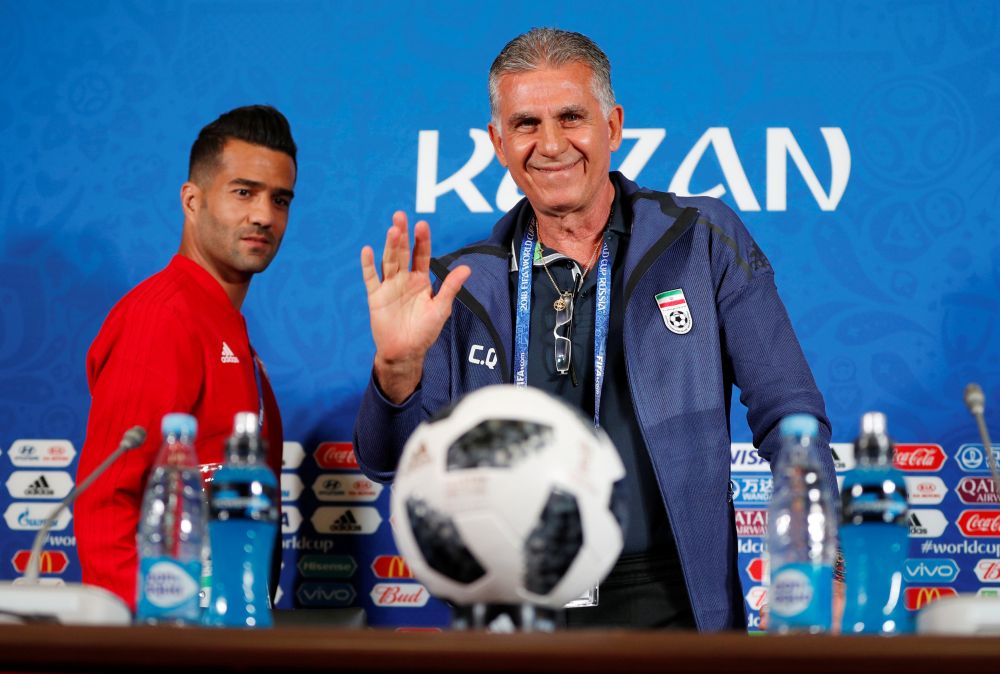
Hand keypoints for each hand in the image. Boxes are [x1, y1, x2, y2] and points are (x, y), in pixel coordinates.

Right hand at [361, 211, 469, 402]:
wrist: (405, 352)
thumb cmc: (425, 331)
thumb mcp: (440, 308)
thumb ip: (450, 287)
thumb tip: (466, 267)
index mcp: (421, 280)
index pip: (421, 254)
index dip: (421, 240)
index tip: (422, 224)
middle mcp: (404, 279)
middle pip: (402, 252)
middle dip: (402, 235)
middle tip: (401, 216)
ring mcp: (389, 286)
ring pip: (388, 261)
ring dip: (389, 245)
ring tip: (392, 229)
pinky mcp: (376, 296)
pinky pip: (371, 278)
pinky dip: (368, 265)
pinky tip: (367, 250)